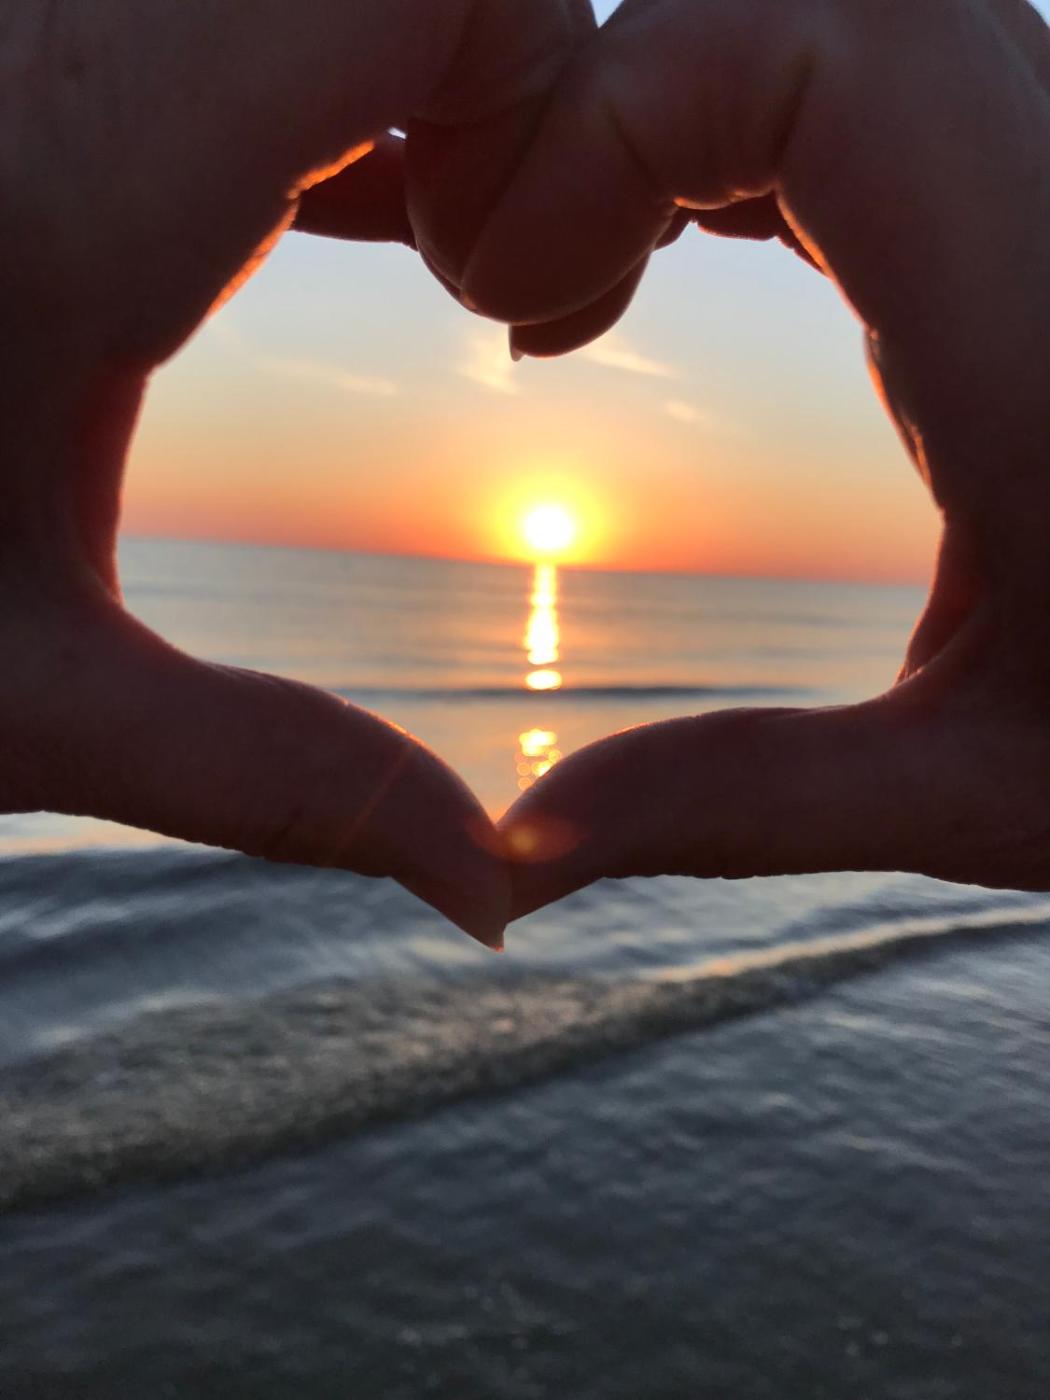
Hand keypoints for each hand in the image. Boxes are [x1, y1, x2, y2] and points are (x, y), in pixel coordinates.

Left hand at [0, 0, 592, 946]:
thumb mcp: (24, 712)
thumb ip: (281, 785)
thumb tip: (490, 894)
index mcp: (79, 175)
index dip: (550, 115)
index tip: (504, 307)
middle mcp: (49, 35)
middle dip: (506, 96)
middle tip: (478, 277)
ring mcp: (35, 25)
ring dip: (420, 90)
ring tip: (421, 254)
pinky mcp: (34, 49)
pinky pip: (243, 7)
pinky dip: (337, 84)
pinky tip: (333, 219)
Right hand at [458, 0, 1049, 914]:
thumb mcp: (985, 801)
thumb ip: (739, 806)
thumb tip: (514, 857)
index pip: (826, 54)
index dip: (620, 116)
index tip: (510, 302)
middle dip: (619, 106)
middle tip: (524, 295)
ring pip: (835, 22)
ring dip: (666, 122)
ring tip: (569, 295)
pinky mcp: (1034, 209)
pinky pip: (860, 87)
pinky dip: (723, 139)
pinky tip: (658, 258)